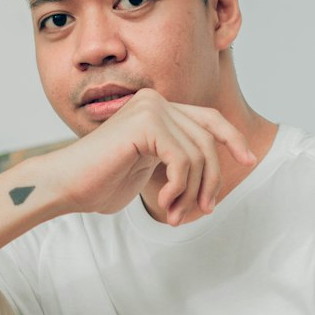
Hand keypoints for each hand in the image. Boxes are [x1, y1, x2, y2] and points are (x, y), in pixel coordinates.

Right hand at [44, 87, 256, 225]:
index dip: (232, 138)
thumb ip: (175, 161)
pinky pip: (182, 160)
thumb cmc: (100, 183)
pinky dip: (178, 188)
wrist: (66, 186)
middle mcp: (155, 101)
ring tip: (174, 213)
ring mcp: (150, 108)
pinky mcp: (145, 123)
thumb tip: (211, 174)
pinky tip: (163, 202)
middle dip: (210, 180)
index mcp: (157, 108)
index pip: (208, 119)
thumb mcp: (148, 168)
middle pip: (207, 141)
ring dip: (191, 192)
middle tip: (203, 210)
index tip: (248, 159)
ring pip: (197, 154)